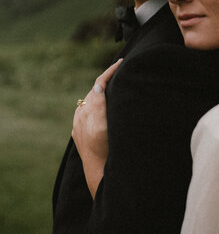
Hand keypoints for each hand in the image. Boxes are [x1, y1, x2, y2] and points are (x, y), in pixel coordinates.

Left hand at [72, 58, 122, 197]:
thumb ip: (98, 105)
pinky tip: (105, 107)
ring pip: (92, 102)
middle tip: (122, 72)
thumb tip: (97, 87)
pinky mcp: (82, 133)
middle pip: (94, 91)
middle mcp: (81, 115)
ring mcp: (80, 124)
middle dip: (107, 81)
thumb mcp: (101, 126)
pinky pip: (90, 112)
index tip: (121, 63)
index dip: (109, 72)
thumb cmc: (103, 150)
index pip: (98, 84)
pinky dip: (99, 105)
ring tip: (115, 87)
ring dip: (102, 93)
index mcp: (87, 110)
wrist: (98, 171)